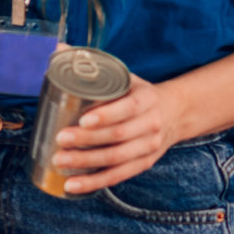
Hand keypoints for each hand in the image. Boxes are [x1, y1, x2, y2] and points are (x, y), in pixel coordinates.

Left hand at [51, 75, 184, 193]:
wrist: (174, 112)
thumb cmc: (137, 92)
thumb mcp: (124, 75)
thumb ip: (93, 65)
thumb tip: (59, 48)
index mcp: (146, 99)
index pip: (127, 109)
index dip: (106, 115)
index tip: (81, 120)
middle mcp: (151, 125)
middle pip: (118, 136)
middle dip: (87, 140)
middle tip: (59, 139)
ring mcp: (149, 147)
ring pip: (117, 159)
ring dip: (87, 163)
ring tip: (60, 161)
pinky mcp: (144, 164)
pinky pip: (119, 176)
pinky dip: (95, 182)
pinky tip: (73, 185)